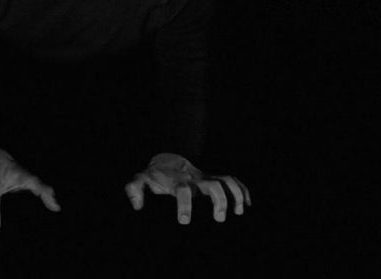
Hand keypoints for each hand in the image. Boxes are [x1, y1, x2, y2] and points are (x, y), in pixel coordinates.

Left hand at [124, 153, 250, 224]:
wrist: (167, 159)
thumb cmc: (154, 175)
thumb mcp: (141, 180)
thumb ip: (135, 189)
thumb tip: (137, 206)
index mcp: (177, 182)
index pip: (183, 191)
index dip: (184, 205)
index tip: (185, 221)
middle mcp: (195, 179)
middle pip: (213, 185)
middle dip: (219, 201)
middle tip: (220, 219)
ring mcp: (206, 178)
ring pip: (226, 180)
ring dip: (235, 194)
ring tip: (238, 212)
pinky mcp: (214, 178)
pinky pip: (231, 180)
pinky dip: (241, 190)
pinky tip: (246, 204)